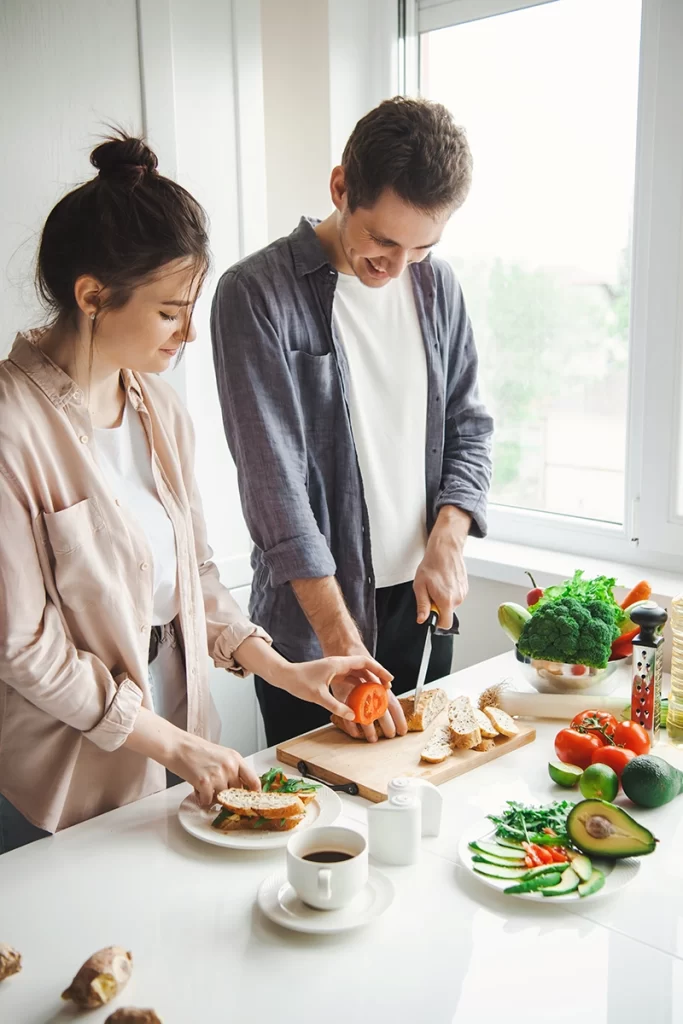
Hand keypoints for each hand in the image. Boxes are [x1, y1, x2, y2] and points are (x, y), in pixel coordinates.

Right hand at [167, 733, 260, 805]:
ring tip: (204, 786)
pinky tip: (197, 789)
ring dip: (212, 797)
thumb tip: (237, 788)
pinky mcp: (205, 782)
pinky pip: (208, 801)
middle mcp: (230, 766)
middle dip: (227, 795)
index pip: (254, 780)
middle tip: (216, 790)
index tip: (250, 800)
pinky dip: (202, 799)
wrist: (177, 746)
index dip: (253, 793)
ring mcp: (218, 775)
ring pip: (222, 799)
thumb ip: (231, 769)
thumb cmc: (196, 750)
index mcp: (235, 758)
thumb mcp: (221, 755)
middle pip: (236, 793)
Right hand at [329, 676, 407, 743]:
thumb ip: (383, 694)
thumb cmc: (363, 671)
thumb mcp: (376, 681)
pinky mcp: (344, 695)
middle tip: (390, 736)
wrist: (347, 655)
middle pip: (382, 712)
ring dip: (370, 730)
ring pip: (366, 716)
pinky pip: (348, 713)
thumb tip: (393, 708)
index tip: (403, 731)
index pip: (394, 706)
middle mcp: (371, 691)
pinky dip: (352, 726)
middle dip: (388, 726)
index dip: (400, 719)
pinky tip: (356, 734)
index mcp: (381, 688)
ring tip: (373, 739)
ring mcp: (357, 694)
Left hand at [414, 506, 470, 629]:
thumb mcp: (420, 586)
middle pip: (447, 613)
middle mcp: (458, 599)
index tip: (430, 614)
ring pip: (451, 605)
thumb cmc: (432, 565)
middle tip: (431, 593)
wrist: (445, 550)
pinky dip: (449, 592)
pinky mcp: (465, 588)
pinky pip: (455, 597)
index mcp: (446, 600)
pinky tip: (444, 581)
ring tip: (437, 585)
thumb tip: (422, 619)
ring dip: (443, 599)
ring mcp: (463, 593)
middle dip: (438, 607)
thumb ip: (422, 605)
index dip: (437, 622)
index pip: (445, 624)